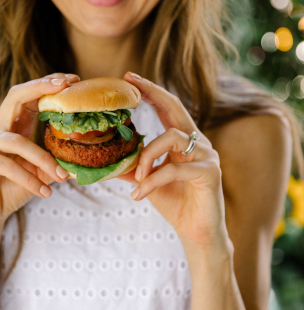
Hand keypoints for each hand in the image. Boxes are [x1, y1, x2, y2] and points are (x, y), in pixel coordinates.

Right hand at [0, 74, 74, 229]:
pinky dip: (28, 179)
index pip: (27, 96)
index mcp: (10, 125)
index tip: (72, 80)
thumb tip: (84, 154)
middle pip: (15, 97)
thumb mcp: (40, 172)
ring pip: (17, 141)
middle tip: (66, 88)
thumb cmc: (12, 190)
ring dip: (43, 160)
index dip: (47, 84)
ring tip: (62, 177)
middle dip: (41, 89)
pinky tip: (43, 191)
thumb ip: (54, 159)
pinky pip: (5, 164)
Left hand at [120, 72, 226, 247]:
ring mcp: (207, 156)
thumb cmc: (173, 201)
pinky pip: (174, 168)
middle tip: (130, 83)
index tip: (129, 77)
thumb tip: (98, 158)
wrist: (197, 232)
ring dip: (147, 156)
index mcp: (183, 140)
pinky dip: (152, 181)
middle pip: (175, 108)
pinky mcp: (210, 173)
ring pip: (171, 138)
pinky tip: (139, 195)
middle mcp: (198, 142)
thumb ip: (129, 165)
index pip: (166, 108)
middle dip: (152, 93)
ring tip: (137, 178)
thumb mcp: (145, 179)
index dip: (150, 91)